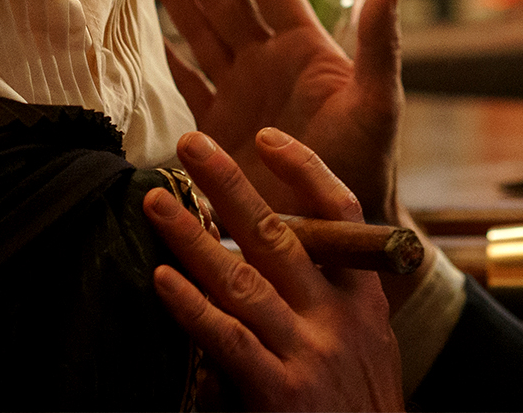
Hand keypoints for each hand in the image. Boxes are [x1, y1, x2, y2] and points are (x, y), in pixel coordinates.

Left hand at [148, 129, 402, 411]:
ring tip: (156, 202)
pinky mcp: (279, 394)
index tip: (267, 137)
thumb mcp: (367, 348)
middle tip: (191, 144)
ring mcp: (310, 354)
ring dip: (193, 236)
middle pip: (279, 233)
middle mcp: (339, 318)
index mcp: (363, 299)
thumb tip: (277, 251)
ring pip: (242, 279)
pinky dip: (191, 306)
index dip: (303, 170)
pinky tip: (161, 278)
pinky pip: (226, 340)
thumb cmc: (360, 412)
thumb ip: (332, 301)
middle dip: (231, 183)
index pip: (339, 214)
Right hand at [150, 0, 403, 228]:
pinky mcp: (214, 132)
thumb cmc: (365, 168)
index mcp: (305, 50)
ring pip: (200, 31)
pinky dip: (160, 57)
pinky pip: (183, 84)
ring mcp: (239, 95)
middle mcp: (268, 65)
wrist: (333, 237)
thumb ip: (381, 45)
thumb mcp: (377, 105)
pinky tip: (136, 33)